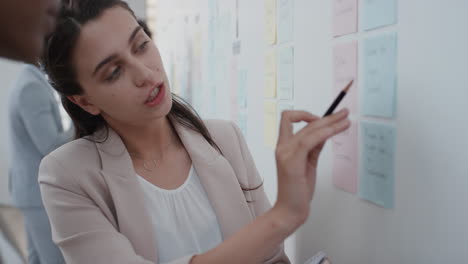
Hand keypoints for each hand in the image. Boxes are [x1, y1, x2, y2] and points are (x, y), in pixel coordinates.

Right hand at [273, 109, 349, 225]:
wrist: (289, 210)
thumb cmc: (297, 190)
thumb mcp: (308, 164)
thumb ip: (313, 148)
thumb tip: (324, 134)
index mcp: (284, 146)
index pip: (289, 119)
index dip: (305, 114)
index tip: (321, 118)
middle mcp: (282, 146)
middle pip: (307, 123)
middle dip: (329, 116)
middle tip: (345, 113)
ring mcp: (286, 152)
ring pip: (311, 128)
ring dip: (331, 122)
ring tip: (347, 120)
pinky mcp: (292, 160)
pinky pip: (310, 140)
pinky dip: (325, 132)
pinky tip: (337, 130)